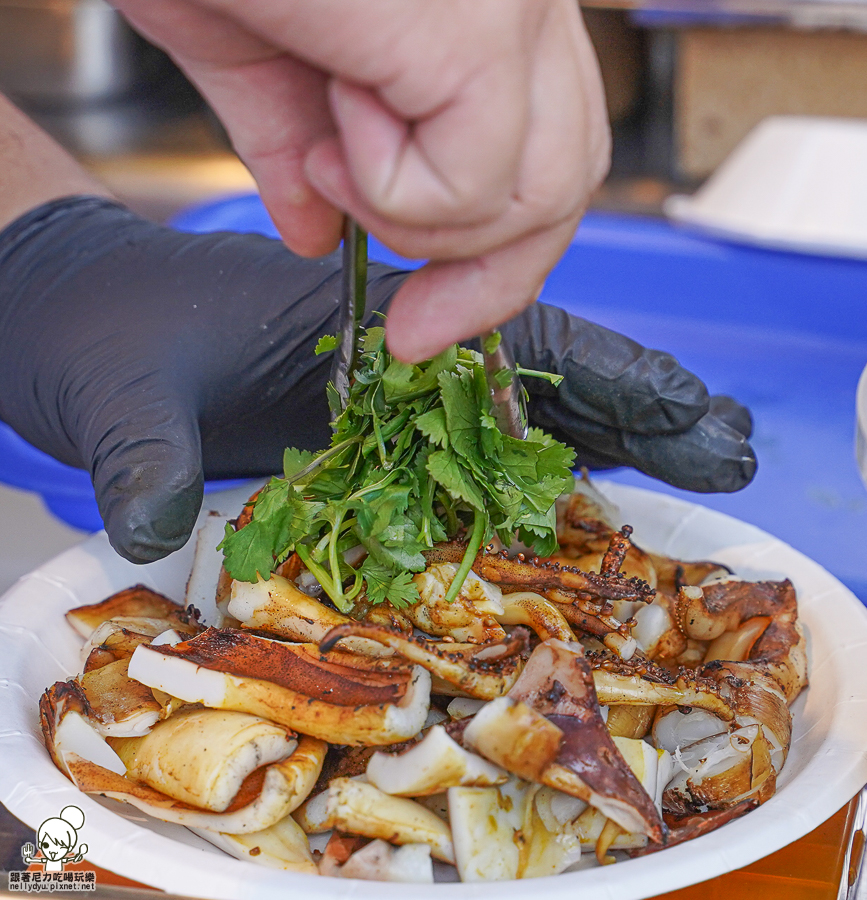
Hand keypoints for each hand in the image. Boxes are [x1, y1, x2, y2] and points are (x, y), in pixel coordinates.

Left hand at [0, 198, 752, 565]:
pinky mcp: (361, 418)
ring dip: (599, 440)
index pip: (507, 335)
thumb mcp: (127, 394)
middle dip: (632, 411)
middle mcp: (389, 349)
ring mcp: (382, 385)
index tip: (681, 412)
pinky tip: (577, 493)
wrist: (76, 314)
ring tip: (688, 470)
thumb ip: (151, 460)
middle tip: (723, 448)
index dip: (599, 377)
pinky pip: (465, 439)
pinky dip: (530, 462)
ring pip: (512, 407)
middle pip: (538, 373)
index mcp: (359, 318)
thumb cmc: (103, 336)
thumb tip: (156, 534)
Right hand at [111, 0, 610, 361]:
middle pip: (568, 186)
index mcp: (481, 3)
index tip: (434, 321)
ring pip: (540, 194)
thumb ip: (300, 149)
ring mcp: (513, 5)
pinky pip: (474, 179)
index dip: (499, 259)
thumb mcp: (249, 50)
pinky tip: (335, 116)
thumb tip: (319, 235)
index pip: (554, 158)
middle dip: (486, 278)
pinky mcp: (479, 27)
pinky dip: (392, 187)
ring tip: (330, 155)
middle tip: (413, 320)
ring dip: (417, 219)